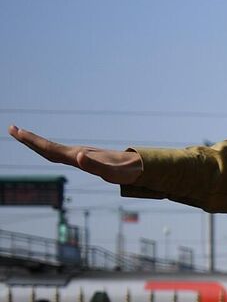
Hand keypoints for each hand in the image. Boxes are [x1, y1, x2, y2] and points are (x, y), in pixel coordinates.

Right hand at [9, 127, 144, 184]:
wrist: (138, 166)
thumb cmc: (126, 171)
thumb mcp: (113, 172)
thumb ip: (96, 166)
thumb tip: (78, 156)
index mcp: (78, 156)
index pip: (50, 148)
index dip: (33, 141)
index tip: (17, 131)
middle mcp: (76, 154)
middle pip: (47, 147)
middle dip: (29, 140)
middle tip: (11, 128)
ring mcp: (79, 156)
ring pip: (52, 150)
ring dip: (36, 144)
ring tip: (21, 135)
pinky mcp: (84, 159)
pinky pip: (61, 154)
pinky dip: (47, 150)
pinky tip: (43, 149)